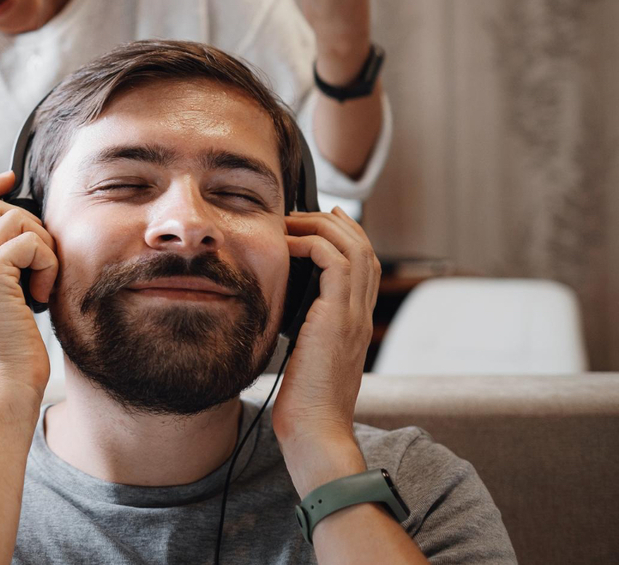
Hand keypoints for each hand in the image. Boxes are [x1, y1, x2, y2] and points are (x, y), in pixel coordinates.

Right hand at [0, 172, 56, 399]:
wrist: (4, 386)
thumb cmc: (13, 353)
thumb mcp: (3, 303)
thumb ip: (4, 269)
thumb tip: (30, 233)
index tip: (10, 179)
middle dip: (29, 222)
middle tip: (44, 260)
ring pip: (14, 219)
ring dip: (42, 245)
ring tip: (43, 282)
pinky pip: (31, 243)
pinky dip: (48, 264)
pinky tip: (42, 297)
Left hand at [273, 207, 380, 490]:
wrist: (316, 432)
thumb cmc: (303, 403)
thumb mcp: (303, 356)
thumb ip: (301, 329)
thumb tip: (280, 309)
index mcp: (355, 323)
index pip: (365, 265)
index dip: (347, 235)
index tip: (321, 219)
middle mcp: (360, 315)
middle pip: (365, 248)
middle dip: (335, 222)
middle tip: (302, 212)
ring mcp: (354, 316)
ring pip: (355, 248)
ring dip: (322, 226)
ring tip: (292, 222)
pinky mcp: (338, 319)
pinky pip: (335, 263)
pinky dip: (312, 244)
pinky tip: (287, 244)